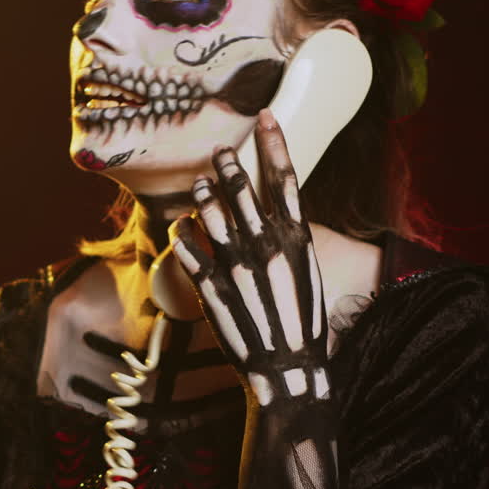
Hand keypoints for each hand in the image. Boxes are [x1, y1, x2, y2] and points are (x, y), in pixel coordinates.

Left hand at [169, 110, 329, 408]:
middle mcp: (267, 247)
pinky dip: (183, 233)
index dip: (274, 144)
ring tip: (201, 186)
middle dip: (229, 164)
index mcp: (297, 240)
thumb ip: (289, 240)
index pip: (285, 179)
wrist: (289, 369)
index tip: (265, 118)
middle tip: (219, 152)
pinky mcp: (212, 288)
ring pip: (212, 213)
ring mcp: (237, 266)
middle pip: (243, 189)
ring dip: (204, 194)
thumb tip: (275, 215)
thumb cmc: (302, 323)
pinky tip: (182, 226)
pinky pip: (189, 249)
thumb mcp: (307, 273)